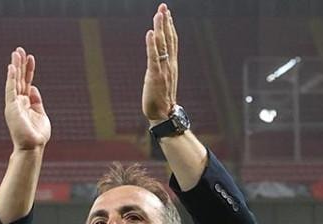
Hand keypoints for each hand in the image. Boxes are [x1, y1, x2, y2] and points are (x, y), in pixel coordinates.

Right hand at [3, 46, 50, 151]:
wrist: (32, 147)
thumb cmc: (37, 135)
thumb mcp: (40, 114)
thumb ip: (37, 101)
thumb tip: (33, 88)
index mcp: (26, 103)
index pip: (26, 82)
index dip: (28, 70)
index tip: (30, 57)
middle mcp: (18, 102)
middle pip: (19, 79)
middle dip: (20, 64)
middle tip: (19, 49)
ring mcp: (14, 104)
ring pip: (14, 81)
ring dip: (15, 66)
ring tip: (16, 52)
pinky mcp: (11, 107)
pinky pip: (10, 89)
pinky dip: (11, 78)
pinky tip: (12, 67)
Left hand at [143, 3, 178, 123]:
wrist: (163, 115)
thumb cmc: (160, 98)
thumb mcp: (162, 78)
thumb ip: (160, 66)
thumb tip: (156, 57)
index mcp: (171, 64)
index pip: (172, 41)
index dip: (170, 26)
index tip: (167, 12)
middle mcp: (169, 64)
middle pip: (169, 38)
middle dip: (166, 22)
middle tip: (163, 6)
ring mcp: (163, 69)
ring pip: (162, 45)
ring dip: (160, 28)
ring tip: (159, 14)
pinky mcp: (155, 76)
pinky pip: (154, 57)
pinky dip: (151, 45)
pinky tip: (150, 33)